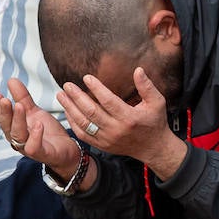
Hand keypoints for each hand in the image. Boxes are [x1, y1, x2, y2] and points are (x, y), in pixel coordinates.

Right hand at [0, 78, 82, 176]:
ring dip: (18, 120)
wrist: (67, 150)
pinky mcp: (42, 154)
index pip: (2, 118)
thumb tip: (11, 80)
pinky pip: (34, 147)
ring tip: (20, 106)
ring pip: (18, 135)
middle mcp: (19, 140)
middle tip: (4, 99)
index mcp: (15, 129)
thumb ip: (23, 98)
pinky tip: (38, 124)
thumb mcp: (35, 112)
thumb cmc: (47, 132)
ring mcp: (29, 148)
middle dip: (4, 112)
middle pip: (7, 126)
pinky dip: (35, 136)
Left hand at [57, 69, 187, 179]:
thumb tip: (138, 70)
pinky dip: (73, 123)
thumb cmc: (155, 122)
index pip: (109, 101)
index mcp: (129, 118)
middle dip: (77, 97)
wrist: (153, 148)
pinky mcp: (102, 145)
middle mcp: (116, 130)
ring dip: (70, 109)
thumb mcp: (157, 102)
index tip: (86, 77)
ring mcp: (107, 139)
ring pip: (84, 124)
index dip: (96, 88)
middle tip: (68, 85)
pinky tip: (67, 111)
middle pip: (92, 112)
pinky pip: (83, 134)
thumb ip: (147, 86)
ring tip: (61, 95)